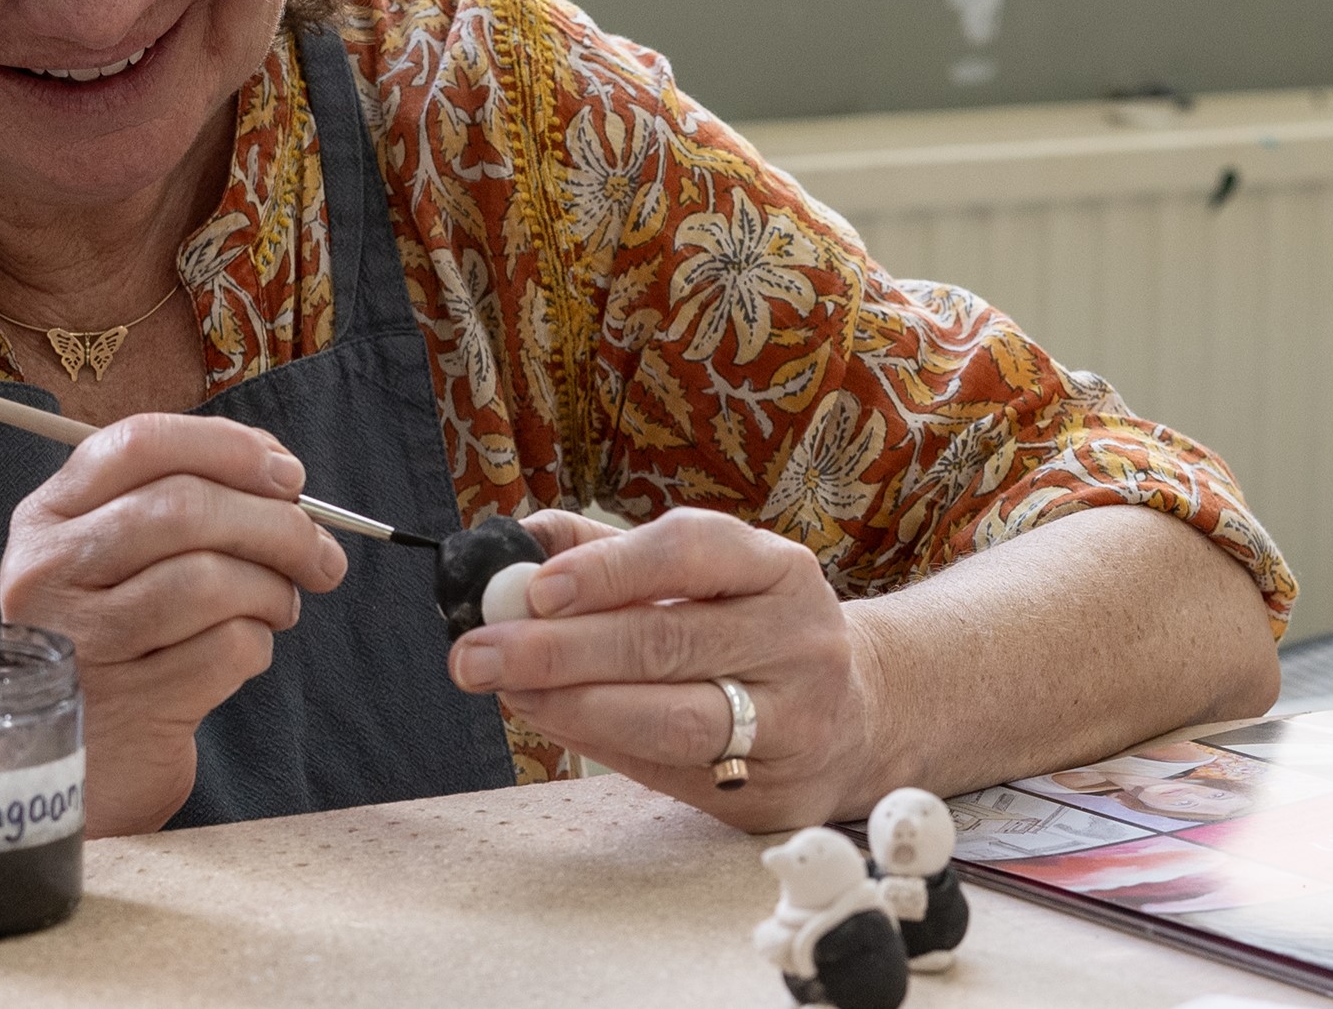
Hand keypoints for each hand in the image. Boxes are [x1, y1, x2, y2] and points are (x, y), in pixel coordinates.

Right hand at [0, 412, 346, 834]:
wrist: (80, 763)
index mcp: (48, 519)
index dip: (228, 447)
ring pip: (210, 578)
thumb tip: (282, 476)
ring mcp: (83, 641)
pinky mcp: (126, 706)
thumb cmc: (119, 643)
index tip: (288, 475)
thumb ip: (184, 504)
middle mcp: (50, 572)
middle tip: (320, 554)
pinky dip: (257, 645)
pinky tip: (244, 653)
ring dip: (272, 590)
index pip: (139, 444)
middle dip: (277, 525)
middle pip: (184, 508)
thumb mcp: (119, 561)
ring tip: (278, 608)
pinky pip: (226, 648)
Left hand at [446, 507, 883, 830]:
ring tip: (510, 693)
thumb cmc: (750, 629)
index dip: (608, 568)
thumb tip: (510, 542)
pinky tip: (557, 723)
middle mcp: (800, 639)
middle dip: (558, 650)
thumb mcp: (706, 574)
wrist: (856, 712)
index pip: (691, 550)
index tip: (533, 588)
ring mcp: (797, 719)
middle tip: (476, 655)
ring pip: (673, 718)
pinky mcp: (777, 789)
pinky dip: (603, 747)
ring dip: (574, 707)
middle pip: (668, 642)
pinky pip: (674, 772)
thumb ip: (608, 553)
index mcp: (778, 568)